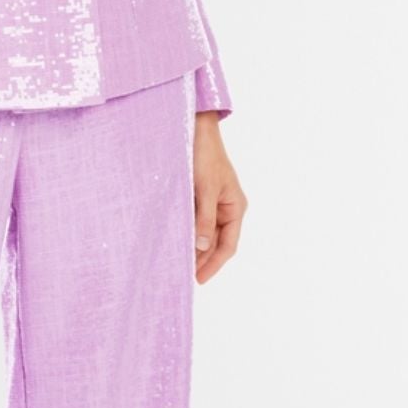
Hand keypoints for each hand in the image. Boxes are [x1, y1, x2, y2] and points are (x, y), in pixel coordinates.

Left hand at [192, 112, 246, 284]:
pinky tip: (173, 240)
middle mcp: (225, 208)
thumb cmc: (204, 155)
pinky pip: (193, 221)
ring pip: (203, 233)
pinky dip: (185, 232)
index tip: (198, 279)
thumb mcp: (205, 188)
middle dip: (201, 259)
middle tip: (182, 275)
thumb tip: (201, 246)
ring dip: (192, 246)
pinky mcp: (197, 197)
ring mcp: (211, 203)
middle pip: (214, 243)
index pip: (228, 245)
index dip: (213, 264)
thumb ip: (203, 218)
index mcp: (235, 208)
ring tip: (176, 262)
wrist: (193, 128)